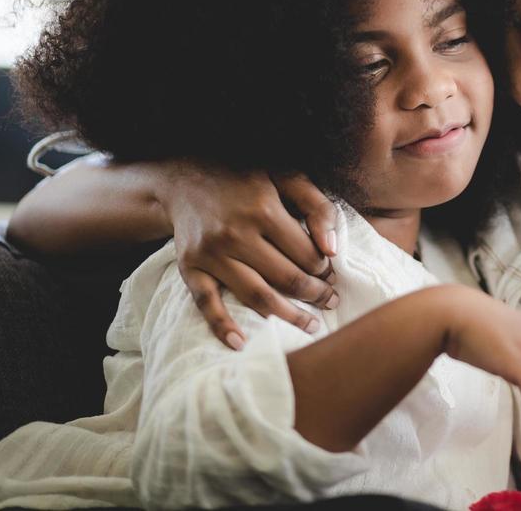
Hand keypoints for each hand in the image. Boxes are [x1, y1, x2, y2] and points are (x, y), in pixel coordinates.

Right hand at [156, 161, 339, 345]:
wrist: (186, 179)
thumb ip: (317, 207)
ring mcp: (210, 253)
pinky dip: (222, 326)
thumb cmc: (246, 179)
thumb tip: (332, 250)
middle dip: (314, 294)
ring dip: (286, 315)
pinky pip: (206, 303)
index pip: (306, 254)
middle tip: (330, 303)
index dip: (325, 269)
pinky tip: (240, 343)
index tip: (333, 276)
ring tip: (309, 325)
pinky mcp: (190, 267)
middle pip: (285, 278)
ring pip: (255, 295)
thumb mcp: (287, 178)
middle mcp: (236, 233)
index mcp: (264, 210)